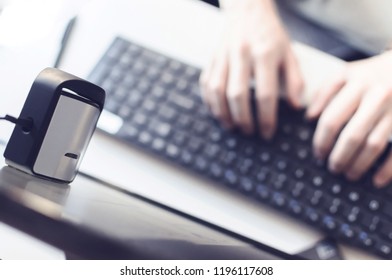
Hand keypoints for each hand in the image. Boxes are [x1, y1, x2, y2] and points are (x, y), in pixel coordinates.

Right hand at [200, 0, 302, 138]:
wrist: (247, 11)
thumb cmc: (270, 35)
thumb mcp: (289, 54)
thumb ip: (294, 81)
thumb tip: (296, 107)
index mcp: (265, 53)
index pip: (265, 93)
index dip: (266, 118)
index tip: (267, 133)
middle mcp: (242, 54)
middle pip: (238, 95)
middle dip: (243, 119)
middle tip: (248, 132)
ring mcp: (223, 56)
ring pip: (218, 91)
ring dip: (223, 114)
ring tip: (231, 127)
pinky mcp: (212, 58)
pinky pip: (206, 84)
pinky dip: (210, 102)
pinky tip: (218, 112)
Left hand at [307, 51, 391, 186]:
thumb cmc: (371, 75)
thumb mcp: (346, 74)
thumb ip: (324, 92)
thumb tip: (309, 117)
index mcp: (356, 84)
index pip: (331, 119)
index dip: (321, 141)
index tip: (318, 153)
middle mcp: (377, 96)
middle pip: (352, 136)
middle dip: (339, 157)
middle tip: (332, 168)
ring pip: (374, 145)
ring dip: (359, 165)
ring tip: (349, 175)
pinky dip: (388, 169)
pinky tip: (376, 181)